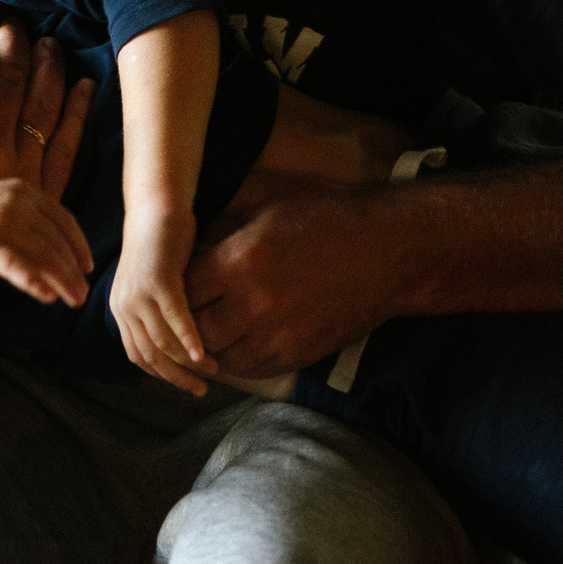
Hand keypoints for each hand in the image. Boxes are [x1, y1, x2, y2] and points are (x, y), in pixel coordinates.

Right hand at [0, 21, 94, 257]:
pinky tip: (83, 89)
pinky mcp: (35, 197)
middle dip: (18, 47)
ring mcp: (15, 171)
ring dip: (51, 71)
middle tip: (21, 30)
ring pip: (43, 108)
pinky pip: (64, 148)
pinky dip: (76, 114)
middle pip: (13, 80)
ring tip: (53, 49)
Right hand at [0, 180, 92, 308]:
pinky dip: (36, 282)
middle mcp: (17, 201)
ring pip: (44, 255)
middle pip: (57, 240)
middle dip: (74, 269)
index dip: (79, 244)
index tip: (88, 266)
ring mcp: (1, 221)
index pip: (63, 219)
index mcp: (23, 190)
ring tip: (73, 300)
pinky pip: (18, 266)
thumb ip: (25, 218)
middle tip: (84, 293)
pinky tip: (47, 298)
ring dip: (63, 280)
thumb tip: (54, 248)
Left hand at [111, 208, 211, 393]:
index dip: (162, 374)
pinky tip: (205, 355)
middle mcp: (124, 306)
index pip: (138, 355)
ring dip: (188, 363)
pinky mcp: (158, 281)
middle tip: (201, 390)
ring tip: (212, 371)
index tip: (185, 384)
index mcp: (120, 309)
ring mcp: (139, 294)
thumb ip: (158, 311)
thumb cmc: (161, 244)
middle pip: (149, 356)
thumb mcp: (154, 282)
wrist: (155, 206)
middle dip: (176, 377)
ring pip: (163, 342)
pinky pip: (175, 318)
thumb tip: (179, 342)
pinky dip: (190, 339)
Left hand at [185, 170, 404, 379]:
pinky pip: (251, 369)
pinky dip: (235, 360)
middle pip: (193, 329)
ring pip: (218, 357)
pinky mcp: (299, 354)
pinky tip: (232, 344)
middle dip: (184, 320)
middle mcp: (254, 304)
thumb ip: (223, 205)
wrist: (390, 250)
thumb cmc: (328, 214)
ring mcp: (278, 335)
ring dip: (207, 345)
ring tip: (202, 329)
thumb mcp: (270, 193)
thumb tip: (190, 214)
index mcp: (241, 260)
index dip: (172, 286)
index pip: (181, 288)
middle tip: (183, 308)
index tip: (173, 279)